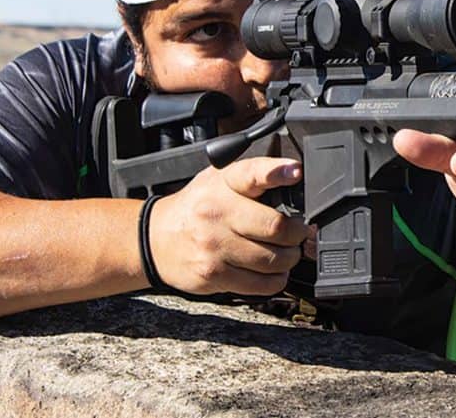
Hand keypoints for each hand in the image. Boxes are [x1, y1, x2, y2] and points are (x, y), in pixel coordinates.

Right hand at [147, 157, 308, 295]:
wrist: (156, 239)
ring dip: (290, 258)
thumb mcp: (219, 179)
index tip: (296, 170)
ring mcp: (214, 247)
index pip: (251, 173)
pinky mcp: (214, 275)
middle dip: (297, 232)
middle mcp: (217, 213)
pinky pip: (260, 284)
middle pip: (275, 226)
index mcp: (222, 183)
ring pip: (273, 260)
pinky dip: (276, 279)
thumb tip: (294, 175)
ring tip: (287, 251)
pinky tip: (274, 271)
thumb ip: (254, 175)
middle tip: (300, 232)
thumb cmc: (197, 206)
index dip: (276, 171)